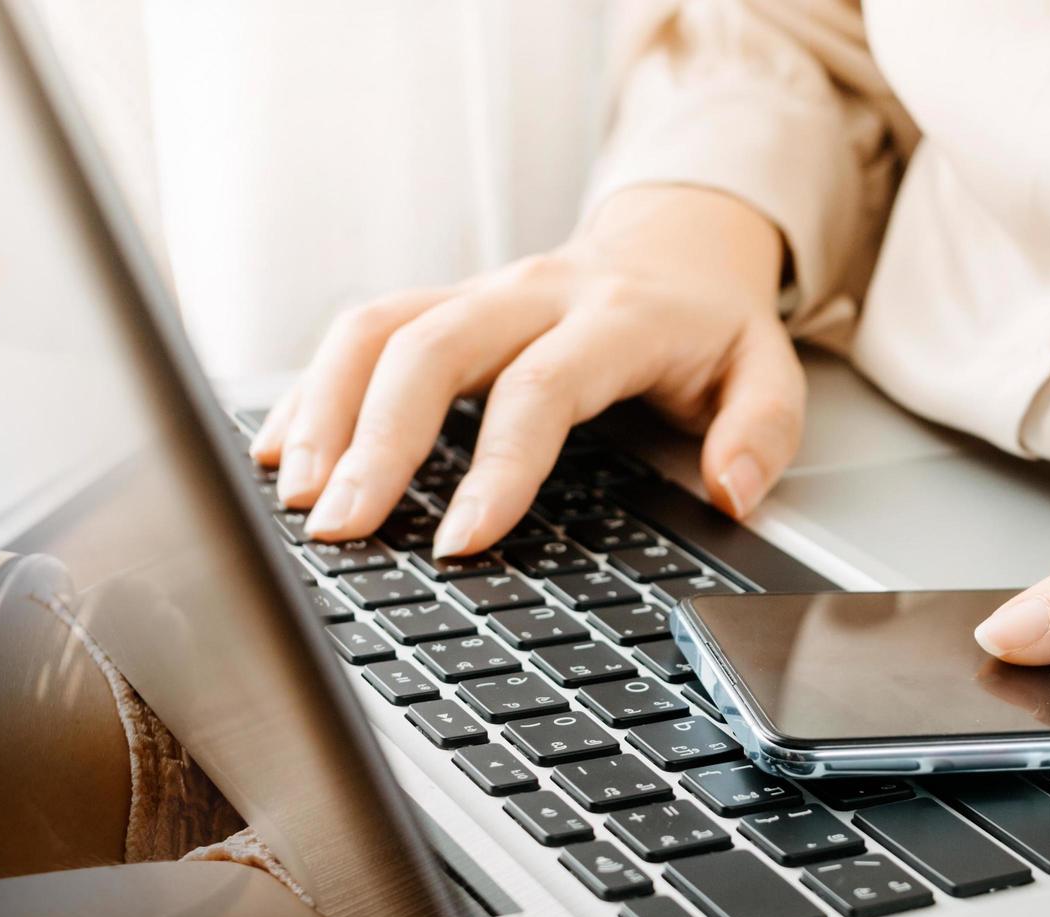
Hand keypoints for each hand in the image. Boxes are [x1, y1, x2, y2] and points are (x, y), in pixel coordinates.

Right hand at [248, 185, 804, 554]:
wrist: (678, 241)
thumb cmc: (709, 325)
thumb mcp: (769, 371)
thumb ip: (761, 432)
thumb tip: (730, 490)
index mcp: (615, 317)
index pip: (539, 388)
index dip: (495, 468)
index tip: (455, 543)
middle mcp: (532, 294)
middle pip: (429, 348)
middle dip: (375, 440)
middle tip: (339, 525)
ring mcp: (476, 293)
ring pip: (376, 328)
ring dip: (325, 411)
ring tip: (296, 497)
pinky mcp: (440, 302)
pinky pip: (358, 331)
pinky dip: (311, 392)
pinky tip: (280, 453)